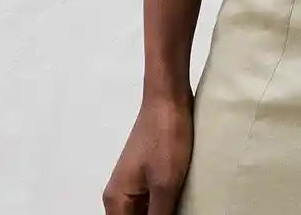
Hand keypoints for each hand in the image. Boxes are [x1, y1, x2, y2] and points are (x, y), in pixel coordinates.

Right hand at [102, 93, 193, 214]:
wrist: (169, 97)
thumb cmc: (166, 137)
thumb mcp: (165, 185)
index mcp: (117, 201)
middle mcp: (119, 196)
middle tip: (178, 211)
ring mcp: (133, 183)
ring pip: (145, 213)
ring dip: (162, 213)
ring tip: (183, 209)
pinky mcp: (147, 173)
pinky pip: (152, 201)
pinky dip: (165, 206)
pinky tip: (182, 204)